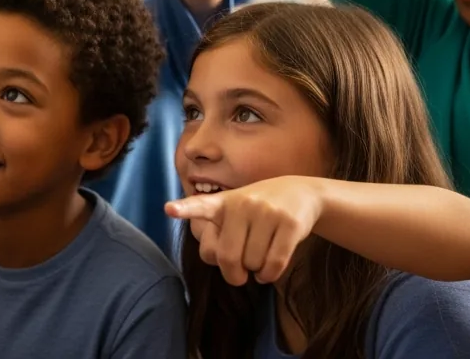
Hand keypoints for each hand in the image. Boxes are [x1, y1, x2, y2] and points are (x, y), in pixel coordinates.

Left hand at [165, 176, 323, 285]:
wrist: (300, 193)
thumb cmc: (257, 212)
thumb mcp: (234, 213)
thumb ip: (221, 238)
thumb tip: (230, 270)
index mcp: (222, 202)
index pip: (200, 206)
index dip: (184, 209)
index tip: (169, 209)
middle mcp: (242, 204)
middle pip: (227, 257)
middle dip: (232, 275)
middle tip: (238, 275)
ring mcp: (267, 212)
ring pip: (253, 264)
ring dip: (255, 272)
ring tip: (259, 258)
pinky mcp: (289, 223)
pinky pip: (274, 264)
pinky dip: (269, 276)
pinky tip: (268, 272)